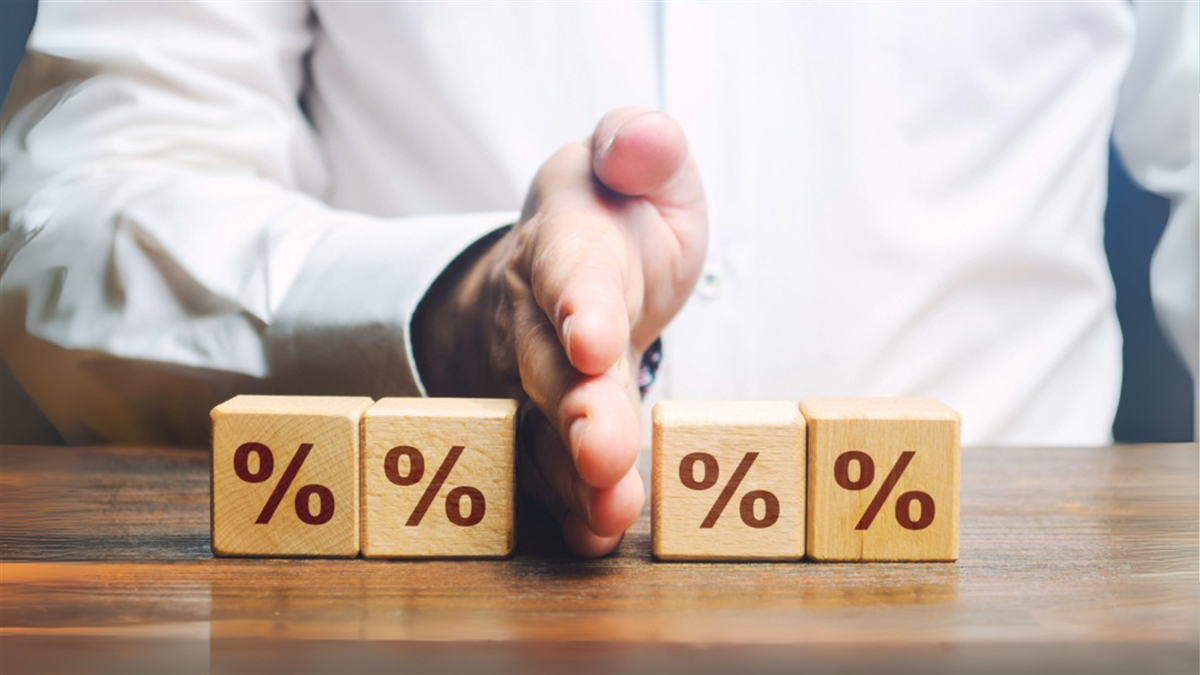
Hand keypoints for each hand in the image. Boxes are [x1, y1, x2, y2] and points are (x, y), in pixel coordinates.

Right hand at [413, 107, 706, 555]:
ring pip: (544, 431)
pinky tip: (596, 536)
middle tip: (602, 453)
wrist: (563, 271)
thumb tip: (644, 139)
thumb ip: (642, 148)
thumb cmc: (616, 219)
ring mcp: (535, 380)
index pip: (569, 271)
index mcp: (569, 241)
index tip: (594, 341)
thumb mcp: (635, 166)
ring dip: (574, 476)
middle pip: (551, 368)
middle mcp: (539, 317)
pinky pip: (546, 471)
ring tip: (610, 512)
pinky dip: (568, 508)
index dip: (579, 306)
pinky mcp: (543, 427)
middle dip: (578, 412)